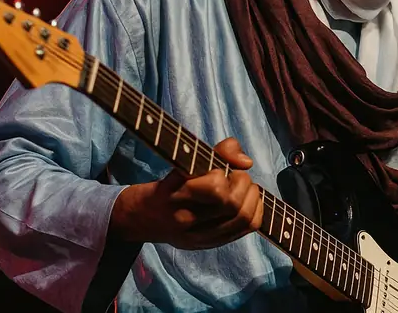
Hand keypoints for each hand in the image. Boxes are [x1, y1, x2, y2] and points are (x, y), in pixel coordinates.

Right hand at [109, 137, 263, 249]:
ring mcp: (199, 237)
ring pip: (243, 219)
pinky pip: (244, 231)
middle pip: (233, 205)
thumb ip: (216, 153)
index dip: (226, 172)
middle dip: (243, 183)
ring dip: (252, 197)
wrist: (143, 218)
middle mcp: (187, 220)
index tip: (221, 167)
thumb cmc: (167, 185)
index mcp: (176, 195)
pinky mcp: (209, 244)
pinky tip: (248, 202)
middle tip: (237, 176)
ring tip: (244, 188)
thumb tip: (247, 162)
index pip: (215, 187)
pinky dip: (254, 212)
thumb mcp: (181, 163)